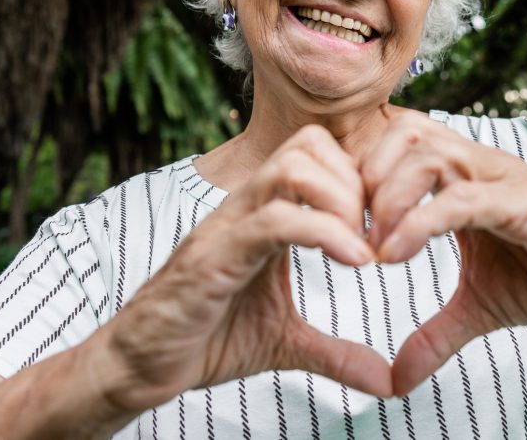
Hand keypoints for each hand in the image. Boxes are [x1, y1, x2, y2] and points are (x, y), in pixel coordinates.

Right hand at [103, 125, 392, 413]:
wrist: (138, 366)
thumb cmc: (206, 339)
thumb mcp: (286, 343)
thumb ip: (337, 352)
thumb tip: (388, 381)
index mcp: (266, 213)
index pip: (319, 152)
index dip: (362, 179)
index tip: (385, 227)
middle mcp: (246, 207)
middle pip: (310, 144)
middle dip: (357, 182)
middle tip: (379, 235)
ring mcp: (228, 226)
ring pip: (292, 167)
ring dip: (342, 201)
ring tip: (364, 249)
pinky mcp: (213, 256)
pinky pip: (272, 219)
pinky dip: (323, 232)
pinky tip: (354, 262)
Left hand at [362, 112, 526, 395]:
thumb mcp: (481, 307)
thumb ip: (436, 333)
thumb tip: (396, 379)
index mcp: (466, 175)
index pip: (400, 141)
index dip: (362, 173)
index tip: (342, 223)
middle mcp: (481, 165)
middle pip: (405, 131)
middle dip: (365, 177)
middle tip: (349, 231)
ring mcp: (503, 180)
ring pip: (428, 155)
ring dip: (387, 198)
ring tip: (372, 247)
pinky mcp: (525, 203)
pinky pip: (462, 198)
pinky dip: (420, 222)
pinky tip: (395, 256)